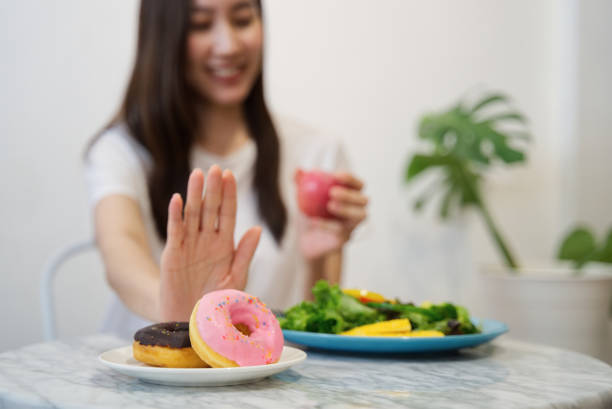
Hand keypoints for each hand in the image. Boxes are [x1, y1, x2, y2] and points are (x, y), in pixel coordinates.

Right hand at [159, 166, 261, 320]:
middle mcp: (207, 240)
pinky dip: (176, 215)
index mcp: (225, 245)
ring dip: (195, 194)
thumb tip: (257, 229)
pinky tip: (178, 199)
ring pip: (193, 214)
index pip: (228, 213)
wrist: (192, 321)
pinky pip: (175, 231)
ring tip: (198, 174)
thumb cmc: (217, 302)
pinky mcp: (173, 253)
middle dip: (214, 189)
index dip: (229, 195)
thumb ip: (245, 254)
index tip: (230, 175)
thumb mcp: (235, 278)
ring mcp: (189, 245)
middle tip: (216, 168)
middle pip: (211, 208)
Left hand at [299, 172, 367, 259]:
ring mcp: (353, 226)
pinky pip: (341, 231)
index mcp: (351, 196)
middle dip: (350, 194)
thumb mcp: (302, 197)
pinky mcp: (345, 238)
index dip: (350, 179)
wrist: (305, 239)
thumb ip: (301, 183)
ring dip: (347, 209)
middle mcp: (357, 210)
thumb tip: (297, 170)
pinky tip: (314, 221)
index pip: (358, 185)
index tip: (335, 175)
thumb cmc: (308, 213)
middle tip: (333, 192)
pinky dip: (327, 225)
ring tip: (330, 205)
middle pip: (363, 200)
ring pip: (360, 216)